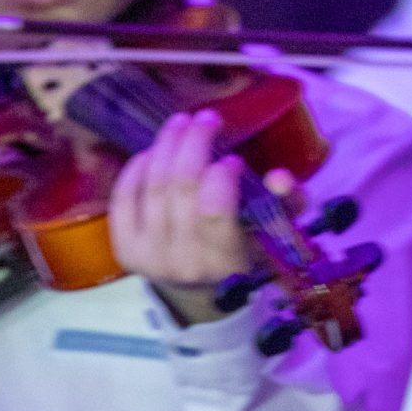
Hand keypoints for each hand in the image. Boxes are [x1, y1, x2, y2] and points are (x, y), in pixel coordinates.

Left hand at [109, 109, 294, 324]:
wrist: (203, 292)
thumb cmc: (248, 253)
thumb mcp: (276, 231)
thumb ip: (286, 203)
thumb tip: (278, 176)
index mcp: (226, 261)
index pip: (213, 213)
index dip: (220, 177)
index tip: (233, 158)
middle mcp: (183, 261)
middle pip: (179, 190)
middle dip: (193, 144)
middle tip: (206, 118)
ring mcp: (149, 256)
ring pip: (153, 188)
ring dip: (166, 147)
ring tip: (180, 123)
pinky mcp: (125, 250)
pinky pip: (124, 200)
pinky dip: (136, 170)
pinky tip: (151, 151)